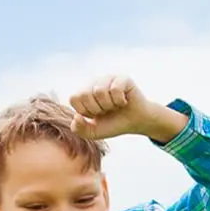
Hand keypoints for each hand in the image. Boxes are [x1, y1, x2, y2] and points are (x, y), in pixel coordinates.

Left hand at [69, 76, 186, 143]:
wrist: (135, 123)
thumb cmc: (113, 124)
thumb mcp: (93, 132)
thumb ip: (79, 129)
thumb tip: (76, 117)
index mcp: (85, 92)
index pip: (74, 98)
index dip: (85, 111)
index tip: (96, 115)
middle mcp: (95, 82)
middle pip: (85, 94)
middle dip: (97, 109)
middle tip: (107, 111)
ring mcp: (109, 78)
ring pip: (99, 91)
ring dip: (109, 105)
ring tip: (115, 106)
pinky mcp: (122, 78)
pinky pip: (115, 89)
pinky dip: (119, 101)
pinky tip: (124, 102)